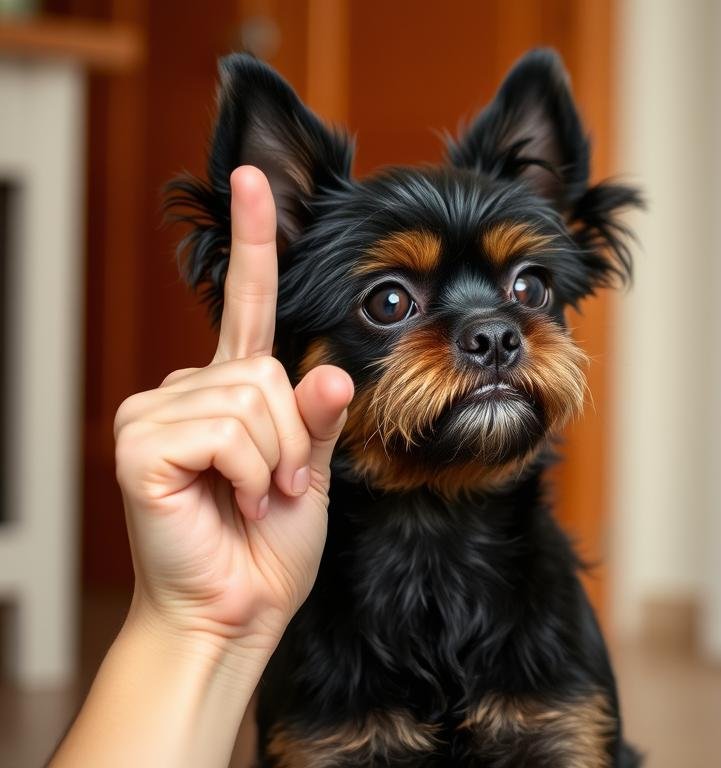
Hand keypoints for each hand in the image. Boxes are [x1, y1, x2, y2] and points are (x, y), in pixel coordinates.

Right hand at [112, 166, 352, 654]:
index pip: (246, 303)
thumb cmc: (269, 547)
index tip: (248, 178)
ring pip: (252, 396)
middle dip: (294, 439)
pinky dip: (253, 469)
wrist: (237, 610)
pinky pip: (227, 428)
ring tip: (258, 497)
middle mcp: (187, 390)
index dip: (251, 241)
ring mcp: (156, 412)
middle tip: (280, 488)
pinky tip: (233, 500)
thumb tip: (329, 368)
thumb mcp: (313, 472)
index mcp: (231, 391)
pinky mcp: (141, 442)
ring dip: (278, 460)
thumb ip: (320, 417)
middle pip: (266, 369)